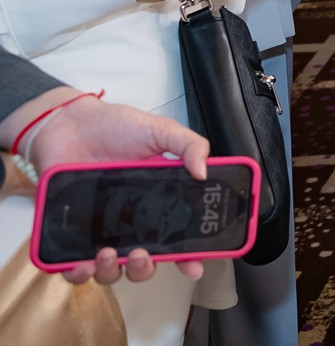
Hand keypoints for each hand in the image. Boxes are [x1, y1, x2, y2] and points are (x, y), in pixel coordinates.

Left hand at [13, 92, 210, 285]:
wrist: (68, 123)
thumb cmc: (114, 126)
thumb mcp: (161, 130)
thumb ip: (189, 145)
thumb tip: (205, 172)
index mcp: (158, 201)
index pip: (179, 235)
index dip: (188, 255)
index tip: (194, 266)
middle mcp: (131, 220)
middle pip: (144, 261)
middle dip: (146, 268)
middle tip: (143, 253)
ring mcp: (101, 228)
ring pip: (111, 269)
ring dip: (112, 271)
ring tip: (108, 253)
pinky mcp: (71, 232)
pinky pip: (73, 266)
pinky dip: (77, 274)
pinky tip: (81, 263)